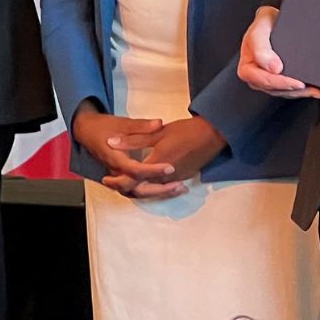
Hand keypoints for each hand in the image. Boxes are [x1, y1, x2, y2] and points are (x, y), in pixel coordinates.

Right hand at [69, 101, 179, 191]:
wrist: (87, 132)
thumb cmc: (104, 127)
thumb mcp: (123, 123)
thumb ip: (141, 126)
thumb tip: (159, 123)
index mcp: (116, 158)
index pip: (135, 170)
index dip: (153, 170)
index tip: (171, 167)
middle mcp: (116, 172)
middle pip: (137, 189)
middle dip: (159, 190)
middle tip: (180, 186)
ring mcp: (118, 177)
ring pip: (137, 193)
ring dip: (157, 193)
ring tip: (179, 189)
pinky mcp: (122, 178)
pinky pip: (136, 189)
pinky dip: (152, 191)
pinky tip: (168, 188)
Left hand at [101, 116, 228, 199]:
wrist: (213, 134)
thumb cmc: (186, 130)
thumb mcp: (158, 132)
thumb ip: (134, 139)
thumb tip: (111, 142)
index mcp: (156, 163)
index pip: (131, 179)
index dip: (117, 181)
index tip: (106, 178)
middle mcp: (165, 176)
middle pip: (140, 189)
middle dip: (124, 187)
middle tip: (111, 182)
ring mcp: (176, 179)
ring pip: (152, 189)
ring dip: (137, 187)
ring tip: (125, 181)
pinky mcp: (183, 178)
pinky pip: (163, 186)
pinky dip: (152, 185)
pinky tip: (146, 180)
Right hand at [236, 6, 319, 99]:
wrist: (273, 20)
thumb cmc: (265, 23)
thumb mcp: (260, 28)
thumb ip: (261, 46)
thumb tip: (273, 68)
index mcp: (247, 67)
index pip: (263, 80)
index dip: (280, 83)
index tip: (296, 82)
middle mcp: (255, 76)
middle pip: (274, 89)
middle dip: (292, 89)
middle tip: (307, 86)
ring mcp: (267, 80)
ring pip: (283, 92)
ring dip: (299, 92)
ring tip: (314, 90)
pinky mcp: (278, 80)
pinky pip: (289, 90)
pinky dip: (302, 90)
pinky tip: (314, 90)